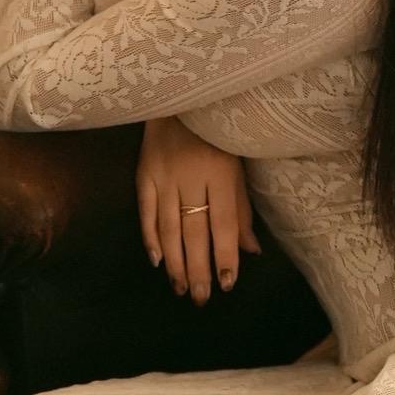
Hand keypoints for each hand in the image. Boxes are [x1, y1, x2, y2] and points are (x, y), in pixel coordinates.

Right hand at [138, 115, 258, 300]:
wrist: (183, 97)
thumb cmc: (219, 133)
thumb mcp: (238, 166)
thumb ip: (241, 209)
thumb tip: (251, 251)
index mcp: (221, 173)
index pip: (223, 224)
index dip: (225, 255)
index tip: (227, 284)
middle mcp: (191, 177)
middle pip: (194, 231)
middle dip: (198, 268)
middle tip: (201, 297)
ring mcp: (164, 176)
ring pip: (168, 227)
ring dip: (174, 262)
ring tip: (180, 287)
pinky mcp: (143, 173)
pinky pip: (145, 211)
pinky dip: (149, 237)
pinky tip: (156, 261)